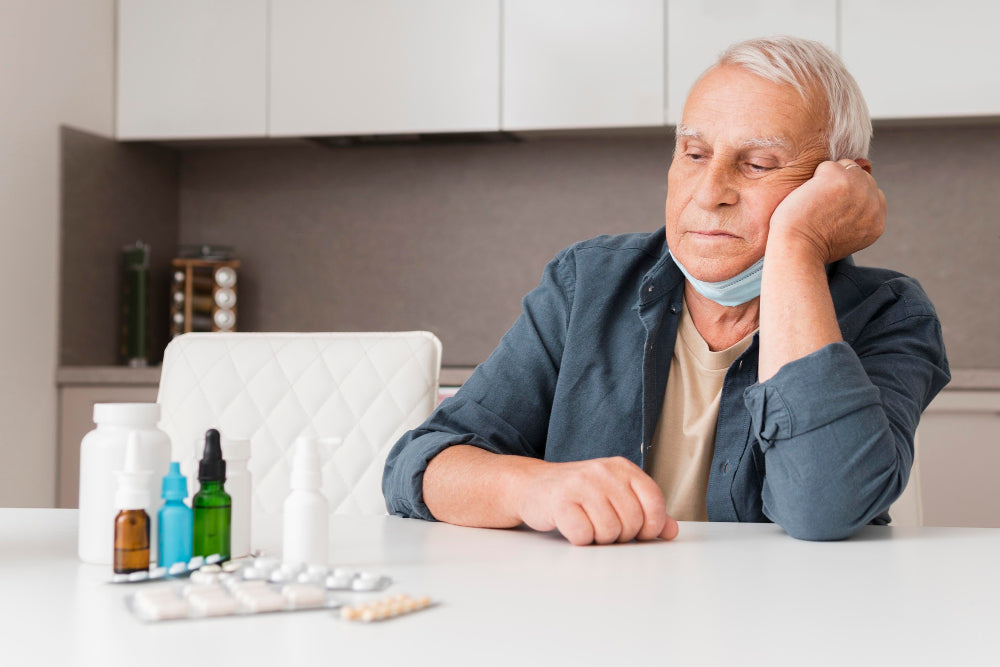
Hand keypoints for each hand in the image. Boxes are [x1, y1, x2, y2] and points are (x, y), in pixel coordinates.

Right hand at [512, 456, 678, 545]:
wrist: (533, 486)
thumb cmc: (578, 494)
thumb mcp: (615, 495)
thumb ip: (645, 511)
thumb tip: (671, 530)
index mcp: (622, 467)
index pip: (654, 501)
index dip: (652, 525)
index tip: (640, 532)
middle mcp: (603, 471)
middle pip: (632, 521)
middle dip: (621, 535)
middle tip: (604, 526)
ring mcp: (581, 484)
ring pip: (609, 531)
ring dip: (599, 538)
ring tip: (587, 524)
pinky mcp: (560, 500)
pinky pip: (584, 536)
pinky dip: (579, 539)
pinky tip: (571, 526)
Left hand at [768, 159, 885, 264]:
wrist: (797, 251)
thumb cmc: (809, 246)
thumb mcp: (843, 236)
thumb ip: (855, 215)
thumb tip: (855, 182)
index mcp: (877, 222)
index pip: (871, 193)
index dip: (849, 196)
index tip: (830, 212)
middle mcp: (873, 205)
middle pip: (860, 177)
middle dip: (840, 185)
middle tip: (819, 208)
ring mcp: (860, 190)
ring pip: (846, 167)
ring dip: (827, 180)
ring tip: (814, 203)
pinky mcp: (841, 179)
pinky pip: (827, 166)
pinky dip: (813, 178)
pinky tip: (808, 198)